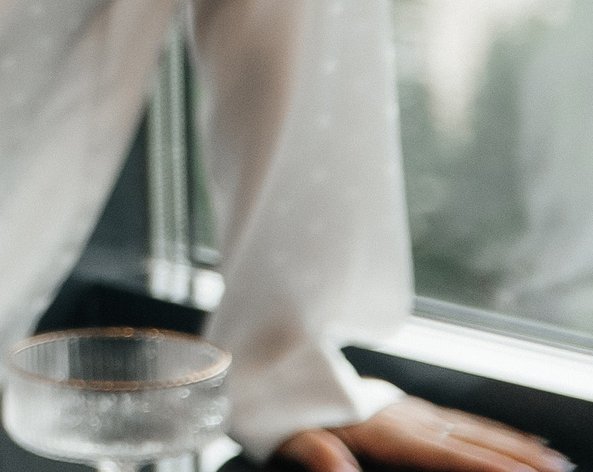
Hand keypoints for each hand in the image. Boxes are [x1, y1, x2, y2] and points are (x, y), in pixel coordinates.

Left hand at [277, 398, 571, 471]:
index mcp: (382, 431)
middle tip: (561, 470)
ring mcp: (408, 410)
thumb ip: (320, 457)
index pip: (447, 454)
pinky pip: (460, 421)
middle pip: (472, 441)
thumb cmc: (279, 416)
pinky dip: (494, 431)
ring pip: (473, 429)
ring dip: (516, 445)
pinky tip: (517, 440)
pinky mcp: (405, 407)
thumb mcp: (290, 439)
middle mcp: (404, 418)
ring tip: (554, 460)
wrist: (269, 369)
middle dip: (518, 458)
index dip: (488, 465)